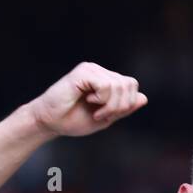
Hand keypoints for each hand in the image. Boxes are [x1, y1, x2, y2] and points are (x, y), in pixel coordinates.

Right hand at [29, 62, 147, 136]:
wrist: (49, 122)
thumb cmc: (72, 120)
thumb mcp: (105, 118)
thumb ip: (123, 109)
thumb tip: (144, 98)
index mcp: (106, 80)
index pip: (132, 85)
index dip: (127, 104)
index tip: (110, 116)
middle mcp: (100, 71)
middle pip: (129, 84)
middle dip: (120, 106)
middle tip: (102, 115)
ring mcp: (91, 70)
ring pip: (119, 85)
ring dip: (110, 105)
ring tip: (96, 111)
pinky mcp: (83, 72)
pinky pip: (106, 85)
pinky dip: (102, 99)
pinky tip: (89, 101)